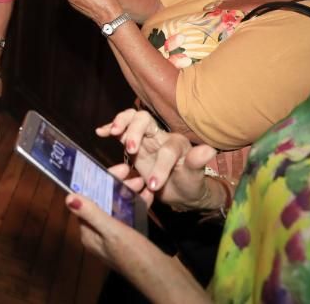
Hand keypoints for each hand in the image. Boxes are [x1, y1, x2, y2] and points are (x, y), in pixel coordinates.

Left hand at [65, 184, 210, 301]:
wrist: (164, 281)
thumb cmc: (136, 257)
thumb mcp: (113, 232)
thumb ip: (92, 213)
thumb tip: (68, 197)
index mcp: (89, 233)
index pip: (88, 199)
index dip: (100, 181)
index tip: (117, 169)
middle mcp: (99, 234)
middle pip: (103, 201)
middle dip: (117, 185)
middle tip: (132, 172)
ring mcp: (115, 237)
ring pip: (118, 206)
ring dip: (128, 192)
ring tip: (143, 181)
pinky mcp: (131, 239)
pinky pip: (130, 215)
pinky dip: (138, 203)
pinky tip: (149, 195)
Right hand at [96, 108, 217, 210]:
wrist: (179, 190)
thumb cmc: (189, 183)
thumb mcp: (194, 177)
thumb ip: (197, 163)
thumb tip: (209, 150)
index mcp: (177, 142)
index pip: (167, 149)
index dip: (161, 166)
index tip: (153, 185)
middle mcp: (160, 135)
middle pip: (144, 119)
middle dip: (136, 132)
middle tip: (131, 150)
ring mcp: (144, 138)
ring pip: (131, 119)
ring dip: (121, 123)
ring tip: (113, 132)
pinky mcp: (132, 143)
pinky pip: (120, 131)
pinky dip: (110, 128)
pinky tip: (101, 132)